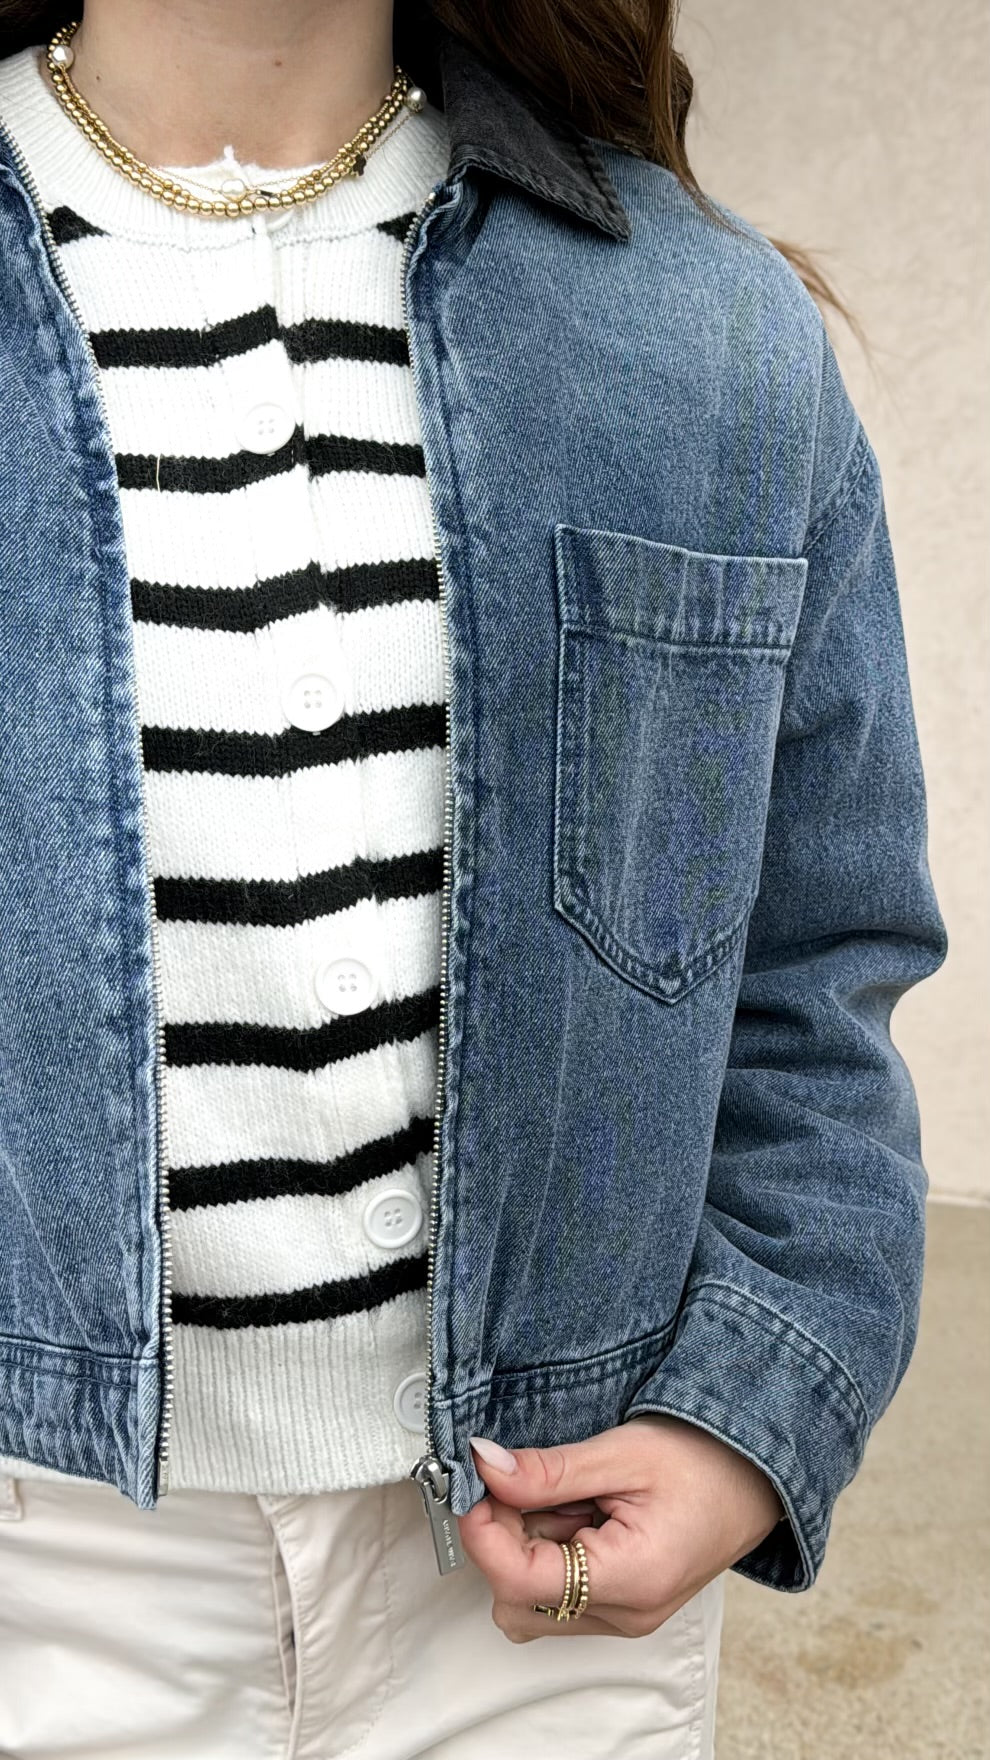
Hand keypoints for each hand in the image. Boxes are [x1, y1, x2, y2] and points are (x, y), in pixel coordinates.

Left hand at [458, 1414, 784, 1640]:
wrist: (758, 1475)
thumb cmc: (705, 1461)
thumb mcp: (622, 1453)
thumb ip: (549, 1470)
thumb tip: (485, 1469)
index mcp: (631, 1579)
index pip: (522, 1581)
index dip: (484, 1533)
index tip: (474, 1487)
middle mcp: (626, 1614)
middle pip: (519, 1601)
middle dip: (503, 1540)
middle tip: (519, 1482)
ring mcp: (625, 1616)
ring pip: (533, 1604)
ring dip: (526, 1548)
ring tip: (564, 1496)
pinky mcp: (623, 1606)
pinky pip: (560, 1596)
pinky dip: (550, 1554)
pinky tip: (575, 1512)